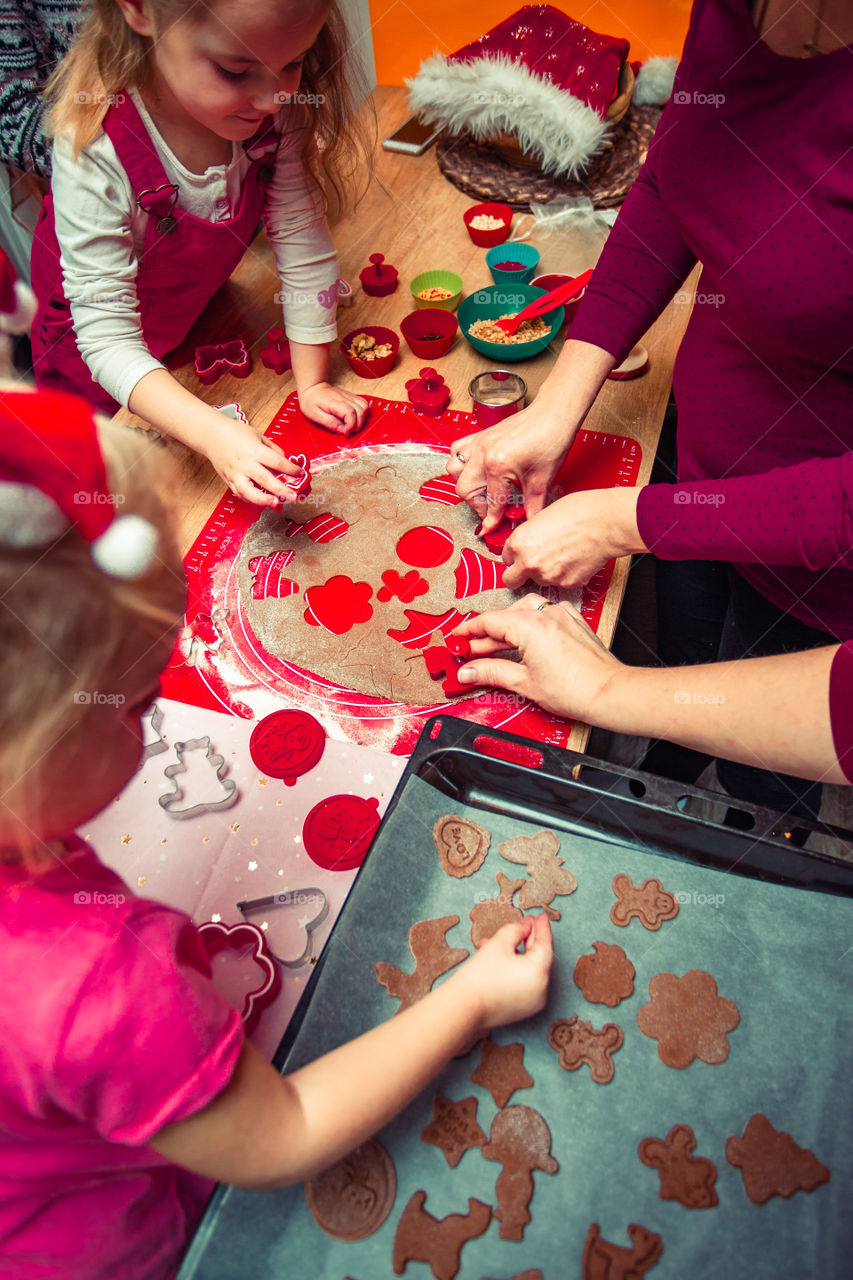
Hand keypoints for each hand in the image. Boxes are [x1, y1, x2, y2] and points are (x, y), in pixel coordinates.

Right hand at [204, 414, 303, 506]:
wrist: (211, 435)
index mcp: (255, 450)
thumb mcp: (259, 436)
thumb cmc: (236, 433)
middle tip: (293, 497)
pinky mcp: (228, 481)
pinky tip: (263, 502)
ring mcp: (235, 474)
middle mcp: (245, 464)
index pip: (277, 462)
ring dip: (263, 500)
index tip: (302, 474)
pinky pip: (241, 494)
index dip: (292, 470)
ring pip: (249, 492)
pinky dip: (252, 500)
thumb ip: (274, 450)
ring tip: (276, 504)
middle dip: (281, 490)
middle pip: (265, 480)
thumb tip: (285, 464)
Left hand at [299, 381, 368, 434]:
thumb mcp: (314, 415)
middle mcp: (345, 398)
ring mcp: (350, 397)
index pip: (351, 413)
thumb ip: (329, 423)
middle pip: (361, 412)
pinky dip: (362, 413)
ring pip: (365, 408)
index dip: (350, 426)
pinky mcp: (352, 397)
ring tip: (350, 425)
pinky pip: (364, 404)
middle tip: (346, 430)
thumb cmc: (311, 401)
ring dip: (361, 420)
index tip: (345, 432)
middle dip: (356, 425)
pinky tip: (354, 418)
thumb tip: (342, 430)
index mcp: (335, 403)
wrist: (313, 387)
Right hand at [446, 400, 575, 532]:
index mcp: (497, 466)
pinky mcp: (481, 435)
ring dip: (466, 483)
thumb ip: (533, 507)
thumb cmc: (551, 439)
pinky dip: (461, 462)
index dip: (491, 520)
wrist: (554, 413)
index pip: (491, 502)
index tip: (489, 528)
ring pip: (454, 469)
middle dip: (477, 504)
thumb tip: (528, 523)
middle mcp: (483, 453)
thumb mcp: (543, 481)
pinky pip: (457, 450)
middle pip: (465, 489)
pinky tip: (476, 469)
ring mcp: (479, 442)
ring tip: (482, 489)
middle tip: (492, 509)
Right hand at [450, 592, 622, 721]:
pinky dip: (530, 622)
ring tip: (496, 646)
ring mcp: (562, 614)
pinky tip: (525, 637)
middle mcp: (546, 613)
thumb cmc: (575, 690)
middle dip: (485, 635)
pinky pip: (545, 612)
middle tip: (470, 652)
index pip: (489, 621)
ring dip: (507, 626)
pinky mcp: (573, 621)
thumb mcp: (524, 683)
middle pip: (504, 617)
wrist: (608, 692)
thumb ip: (491, 673)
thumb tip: (468, 671)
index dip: (468, 631)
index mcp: (530, 625)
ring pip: (524, 611)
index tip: (457, 639)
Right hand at [450, 915, 552, 1033]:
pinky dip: (515, 970)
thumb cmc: (480, 975)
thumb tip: (526, 927)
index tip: (541, 917)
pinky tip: (500, 959)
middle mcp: (541, 990)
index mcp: (539, 973)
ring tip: (502, 941)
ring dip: (518, 954)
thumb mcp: (499, 943)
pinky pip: (523, 983)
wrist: (463, 1007)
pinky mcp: (522, 1009)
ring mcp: (533, 1002)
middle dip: (529, 940)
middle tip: (526, 925)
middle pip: (538, 958)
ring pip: (529, 970)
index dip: (542, 928)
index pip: (545, 945)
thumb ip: (517, 930)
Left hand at [501, 487, 644, 590]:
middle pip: (511, 580)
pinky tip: (573, 559)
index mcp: (520, 542)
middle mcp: (529, 562)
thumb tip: (528, 543)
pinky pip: (559, 583)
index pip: (505, 558)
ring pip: (538, 581)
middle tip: (529, 568)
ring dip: (546, 573)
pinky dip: (564, 575)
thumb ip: (530, 535)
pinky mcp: (566, 584)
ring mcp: (547, 576)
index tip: (520, 556)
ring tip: (562, 555)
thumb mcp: (543, 516)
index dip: (515, 556)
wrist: (605, 522)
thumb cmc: (580, 512)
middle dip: (518, 575)